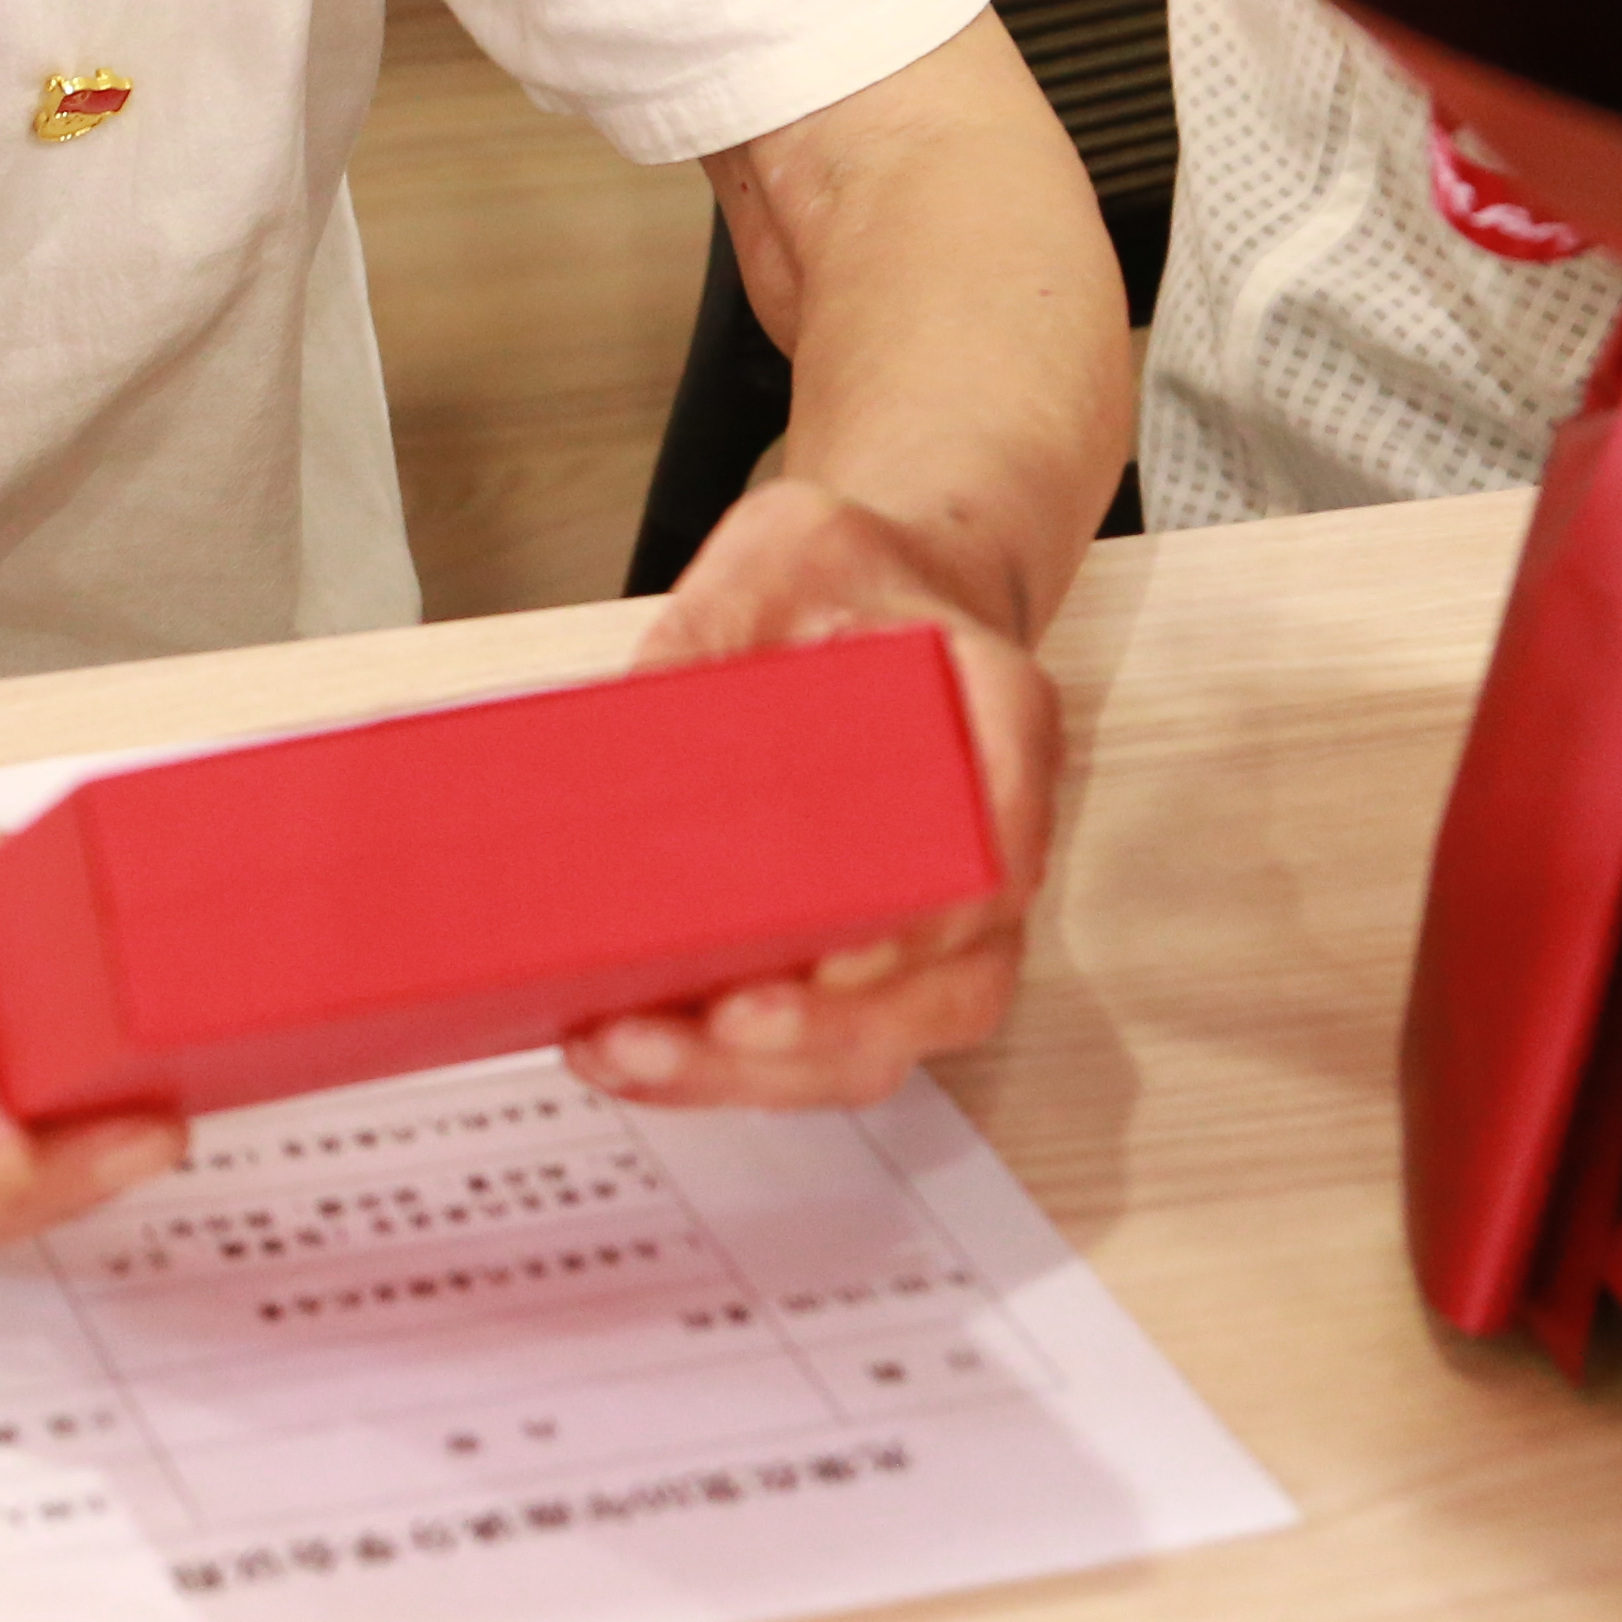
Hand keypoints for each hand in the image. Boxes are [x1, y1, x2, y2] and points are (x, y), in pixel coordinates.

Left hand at [566, 477, 1060, 1113]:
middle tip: (702, 1026)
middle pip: (946, 991)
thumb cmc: (850, 573)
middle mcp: (991, 843)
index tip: (828, 964)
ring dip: (752, 1074)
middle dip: (816, 1037)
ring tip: (623, 1051)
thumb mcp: (786, 546)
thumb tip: (627, 715)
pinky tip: (621, 1048)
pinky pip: (820, 1042)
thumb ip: (721, 616)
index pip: (994, 851)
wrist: (884, 593)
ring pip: (882, 1042)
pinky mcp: (866, 958)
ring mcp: (938, 920)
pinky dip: (723, 1064)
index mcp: (1001, 724)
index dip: (920, 930)